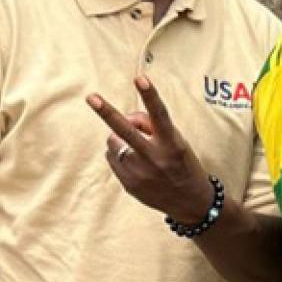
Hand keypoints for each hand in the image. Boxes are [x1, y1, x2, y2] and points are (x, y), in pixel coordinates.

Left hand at [86, 77, 215, 225]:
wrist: (190, 203)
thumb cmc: (183, 164)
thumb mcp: (177, 142)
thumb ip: (153, 128)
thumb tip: (124, 119)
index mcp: (171, 144)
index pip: (159, 114)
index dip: (149, 95)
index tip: (140, 78)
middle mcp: (154, 158)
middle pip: (125, 131)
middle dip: (106, 112)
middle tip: (91, 97)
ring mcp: (139, 173)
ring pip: (114, 142)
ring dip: (119, 138)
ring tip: (135, 146)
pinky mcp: (129, 184)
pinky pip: (112, 159)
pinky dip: (119, 155)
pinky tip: (135, 163)